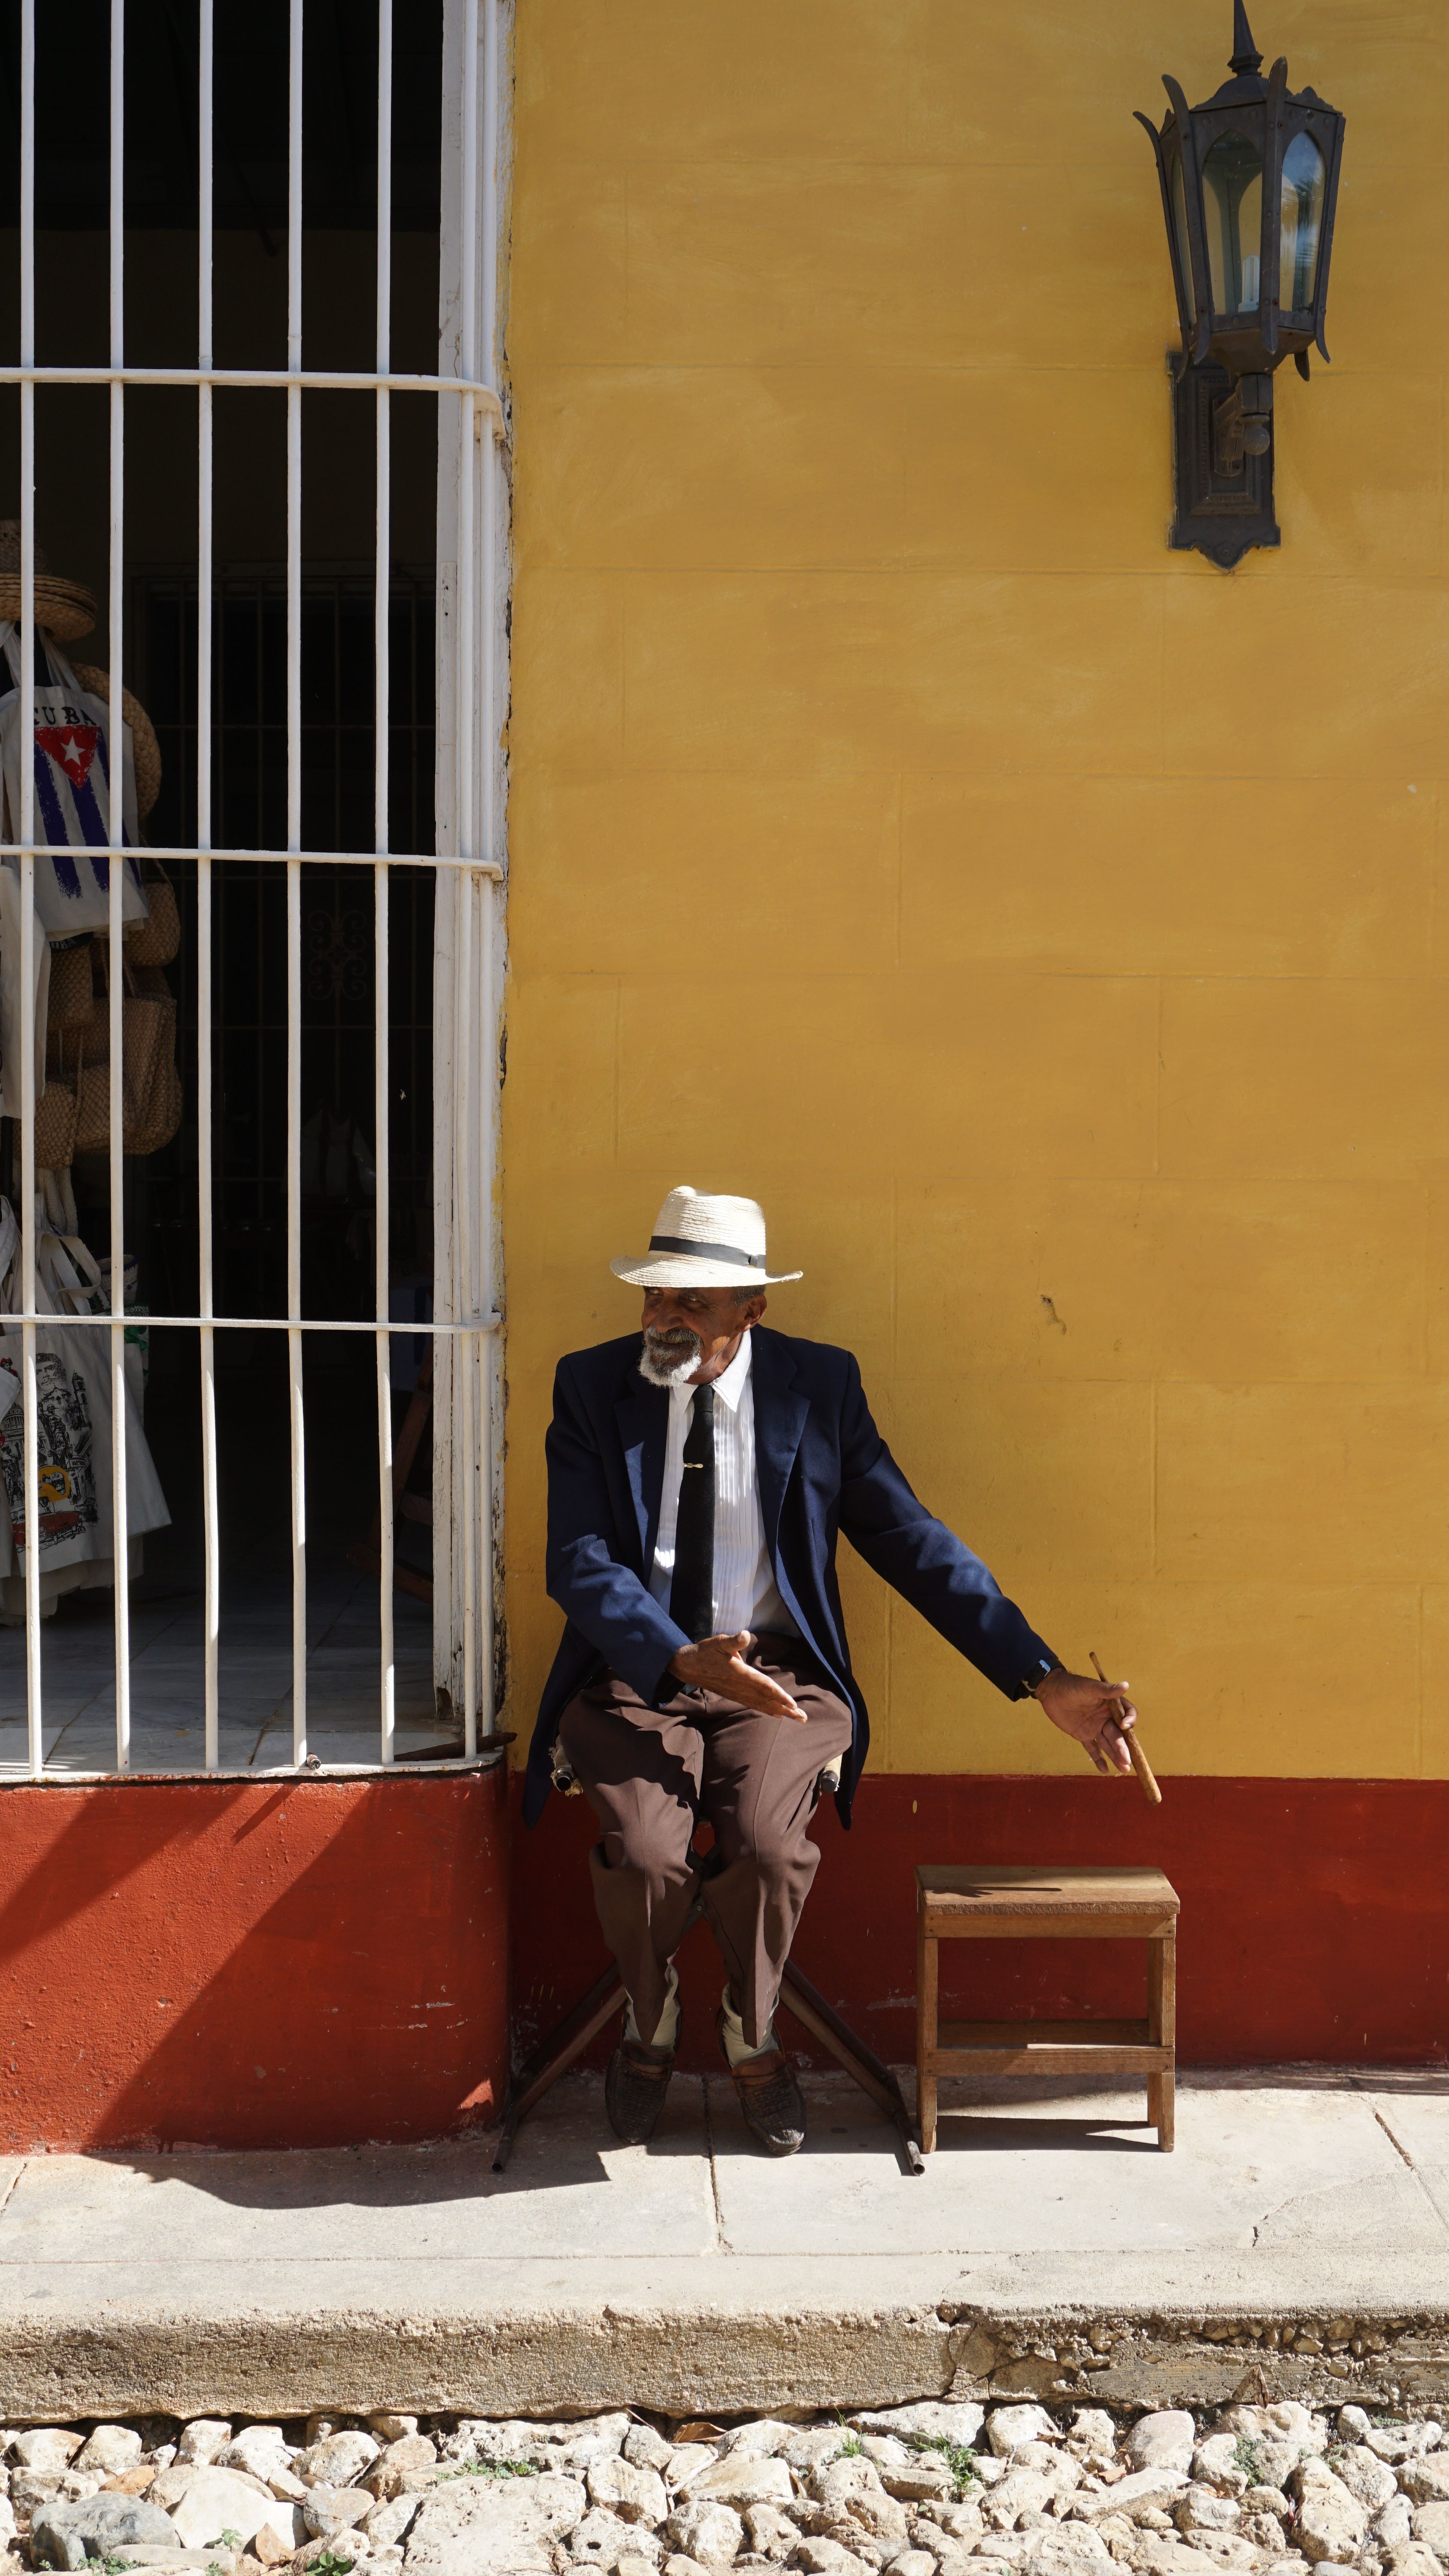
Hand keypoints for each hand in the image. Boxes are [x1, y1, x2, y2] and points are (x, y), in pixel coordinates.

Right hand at [670, 1631, 806, 1721]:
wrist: (688, 1666)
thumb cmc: (706, 1651)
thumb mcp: (719, 1641)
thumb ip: (733, 1640)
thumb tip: (745, 1634)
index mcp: (740, 1674)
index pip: (764, 1686)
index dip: (779, 1695)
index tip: (793, 1703)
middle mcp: (740, 1687)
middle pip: (767, 1699)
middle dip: (786, 1709)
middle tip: (803, 1717)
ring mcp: (738, 1693)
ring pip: (762, 1704)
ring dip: (780, 1712)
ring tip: (796, 1718)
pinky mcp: (735, 1695)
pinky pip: (754, 1705)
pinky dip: (767, 1710)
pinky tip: (777, 1715)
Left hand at [1035, 1669, 1137, 1775]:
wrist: (1050, 1691)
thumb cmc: (1071, 1685)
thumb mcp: (1089, 1687)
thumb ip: (1106, 1690)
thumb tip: (1126, 1685)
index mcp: (1110, 1705)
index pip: (1127, 1714)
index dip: (1130, 1720)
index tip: (1124, 1726)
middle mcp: (1105, 1718)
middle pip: (1118, 1734)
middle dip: (1123, 1748)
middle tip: (1127, 1761)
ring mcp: (1095, 1727)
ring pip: (1108, 1744)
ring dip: (1116, 1756)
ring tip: (1124, 1768)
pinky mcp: (1083, 1735)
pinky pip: (1092, 1749)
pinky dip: (1098, 1759)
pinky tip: (1105, 1770)